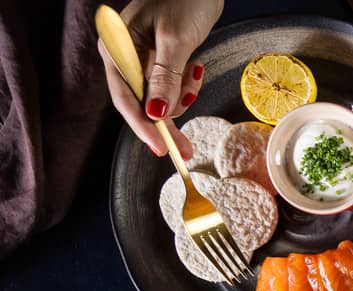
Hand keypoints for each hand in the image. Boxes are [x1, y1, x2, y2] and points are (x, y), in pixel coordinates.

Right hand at [97, 0, 223, 157]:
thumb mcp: (175, 40)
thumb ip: (165, 77)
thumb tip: (157, 113)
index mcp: (117, 48)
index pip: (125, 97)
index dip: (143, 126)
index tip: (161, 148)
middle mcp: (126, 55)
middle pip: (141, 103)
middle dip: (166, 124)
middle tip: (186, 149)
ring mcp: (143, 59)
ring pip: (159, 97)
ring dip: (181, 96)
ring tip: (196, 74)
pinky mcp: (162, 60)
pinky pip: (171, 86)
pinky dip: (186, 86)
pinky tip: (197, 68)